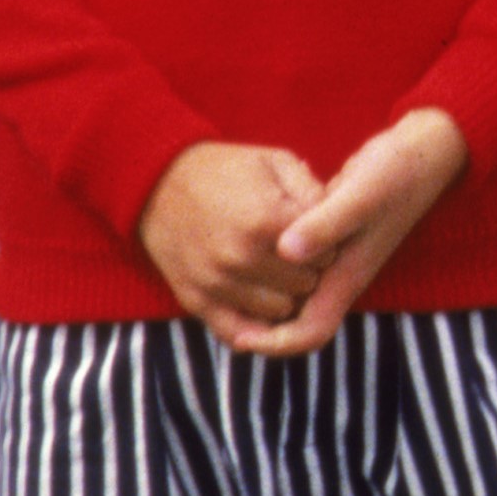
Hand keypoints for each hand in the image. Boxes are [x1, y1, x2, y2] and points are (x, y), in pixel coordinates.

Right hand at [138, 141, 329, 337]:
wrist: (158, 182)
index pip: (326, 254)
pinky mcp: (195, 301)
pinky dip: (256, 324)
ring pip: (280, 311)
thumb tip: (339, 221)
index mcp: (266, 221)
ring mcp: (216, 283)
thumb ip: (314, 190)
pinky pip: (239, 333)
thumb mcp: (275, 162)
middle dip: (310, 271)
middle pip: (306, 285)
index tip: (319, 234)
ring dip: (286, 295)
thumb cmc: (226, 169)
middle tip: (300, 255)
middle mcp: (240, 258)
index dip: (328, 244)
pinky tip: (259, 298)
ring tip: (278, 272)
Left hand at [215, 111, 471, 352]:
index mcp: (347, 275)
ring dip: (261, 297)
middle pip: (296, 321)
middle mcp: (340, 274)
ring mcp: (336, 256)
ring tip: (221, 283)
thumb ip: (325, 224)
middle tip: (215, 311)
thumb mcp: (361, 195)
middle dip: (259, 326)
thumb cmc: (397, 173)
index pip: (311, 333)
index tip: (240, 336)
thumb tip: (284, 253)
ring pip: (293, 294)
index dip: (275, 344)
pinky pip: (295, 266)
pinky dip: (270, 266)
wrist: (425, 151)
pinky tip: (245, 246)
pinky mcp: (330, 236)